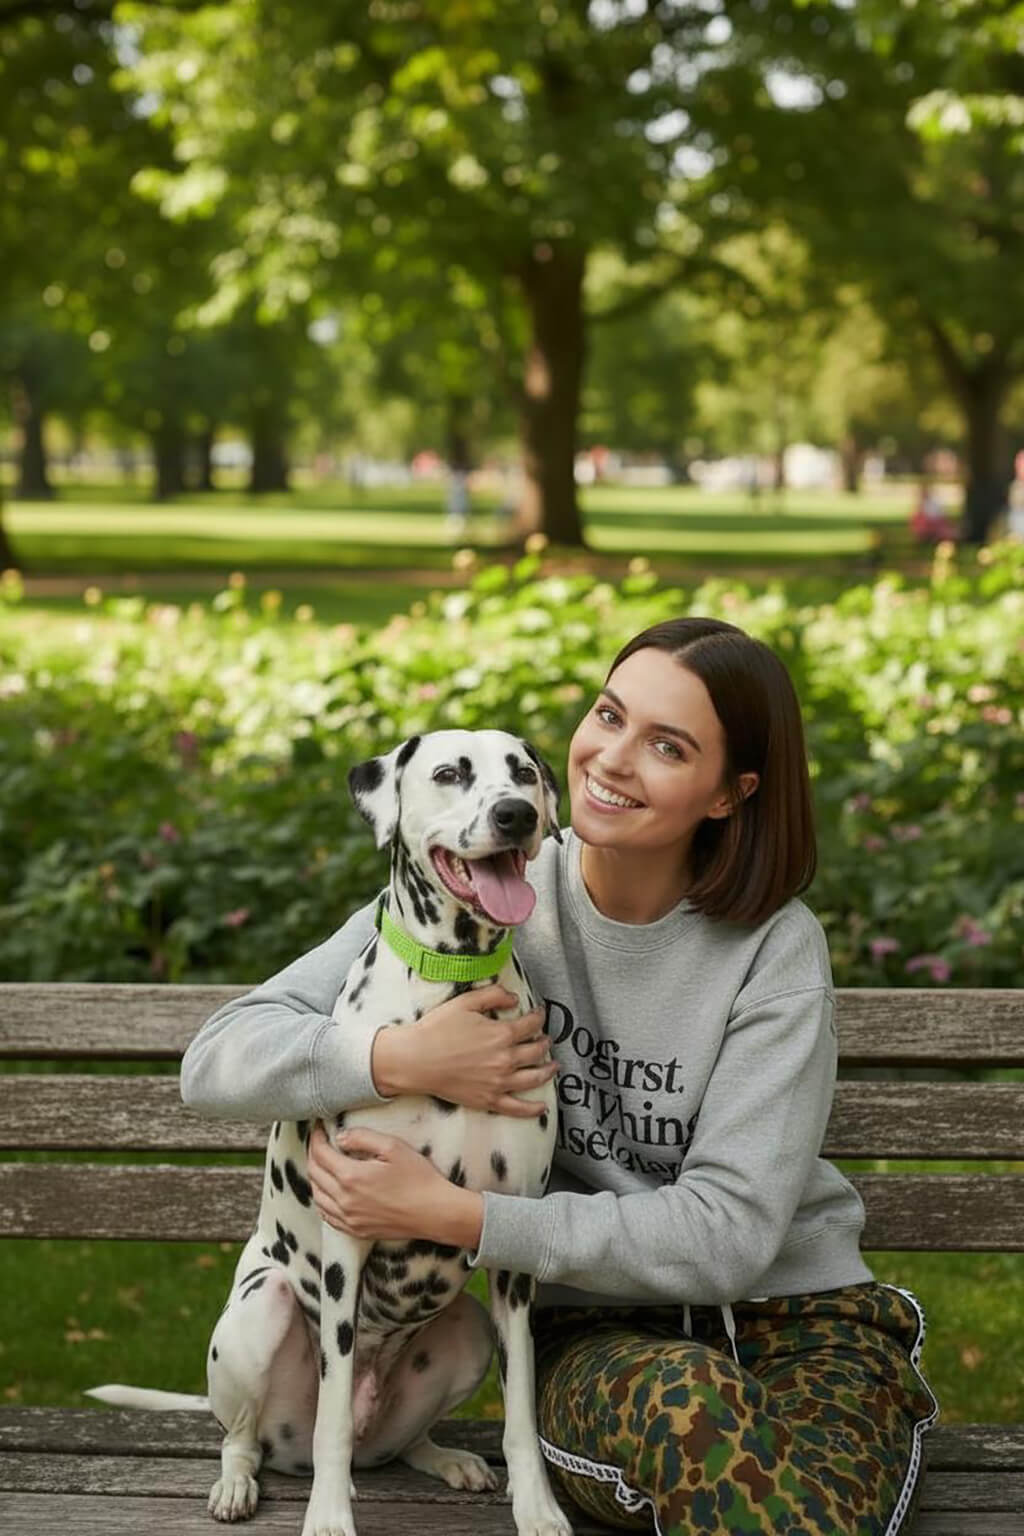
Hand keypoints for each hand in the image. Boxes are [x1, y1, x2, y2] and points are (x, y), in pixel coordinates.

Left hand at [307, 1123, 481, 1246]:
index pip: (320, 1154)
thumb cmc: (418, 1177)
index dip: (316, 1138)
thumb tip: (340, 1137)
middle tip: (319, 1141)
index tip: (319, 1127)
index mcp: (351, 1177)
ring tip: (322, 1163)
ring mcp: (349, 1218)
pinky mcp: (356, 1230)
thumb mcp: (393, 1147)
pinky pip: (327, 1216)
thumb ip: (363, 1138)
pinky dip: (321, 1200)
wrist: (434, 1212)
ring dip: (315, 1177)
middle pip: (314, 1174)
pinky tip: (328, 1192)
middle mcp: (344, 1200)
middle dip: (313, 1154)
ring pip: (317, 1196)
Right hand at [372, 986, 556, 1115]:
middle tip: (545, 1039)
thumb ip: (493, 995)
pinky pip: (517, 1108)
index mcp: (501, 1034)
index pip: (531, 1024)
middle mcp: (505, 1060)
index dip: (539, 1017)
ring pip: (534, 1078)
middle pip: (536, 1051)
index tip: (540, 1013)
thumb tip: (514, 998)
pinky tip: (542, 1107)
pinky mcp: (488, 1100)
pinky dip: (533, 1109)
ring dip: (548, 1071)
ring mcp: (498, 1082)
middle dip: (544, 1042)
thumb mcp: (465, 1002)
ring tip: (553, 1066)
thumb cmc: (436, 1029)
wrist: (415, 1060)